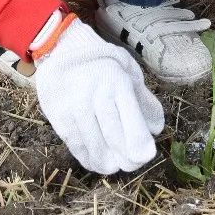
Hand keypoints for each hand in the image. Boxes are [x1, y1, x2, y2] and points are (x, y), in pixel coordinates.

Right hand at [33, 17, 163, 173]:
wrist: (61, 48)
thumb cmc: (103, 62)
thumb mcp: (128, 71)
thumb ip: (142, 99)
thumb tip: (155, 128)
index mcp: (117, 82)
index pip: (130, 119)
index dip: (139, 142)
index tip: (146, 156)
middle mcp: (95, 94)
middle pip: (114, 137)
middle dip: (127, 157)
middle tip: (133, 164)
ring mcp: (74, 106)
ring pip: (94, 145)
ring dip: (107, 162)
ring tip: (115, 166)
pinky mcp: (59, 116)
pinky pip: (76, 144)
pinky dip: (88, 158)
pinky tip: (97, 163)